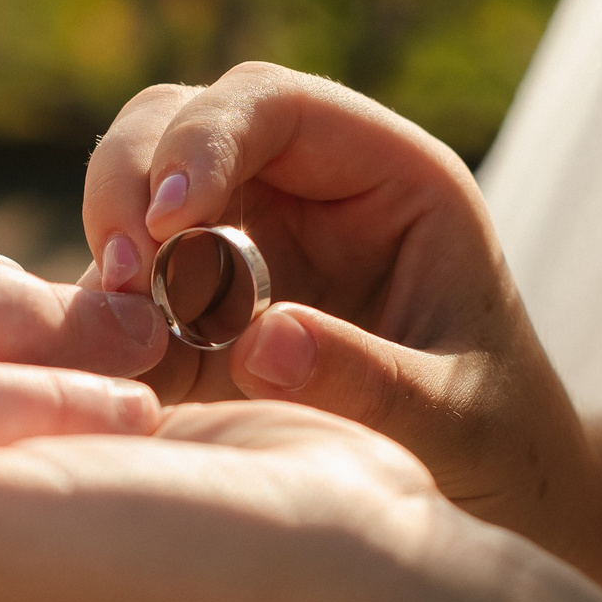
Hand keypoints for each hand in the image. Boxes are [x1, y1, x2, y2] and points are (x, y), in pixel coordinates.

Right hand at [81, 64, 588, 552]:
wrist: (492, 497)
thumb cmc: (500, 443)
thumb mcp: (455, 420)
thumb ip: (368, 379)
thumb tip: (260, 342)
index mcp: (389, 176)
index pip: (276, 104)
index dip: (207, 138)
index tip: (171, 220)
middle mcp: (307, 190)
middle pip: (181, 121)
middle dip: (132, 181)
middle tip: (124, 279)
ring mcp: (245, 241)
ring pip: (138, 190)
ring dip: (110, 250)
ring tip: (113, 332)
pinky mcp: (201, 309)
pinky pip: (129, 286)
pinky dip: (102, 317)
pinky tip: (107, 371)